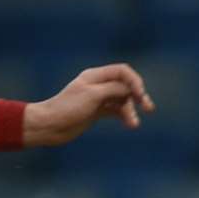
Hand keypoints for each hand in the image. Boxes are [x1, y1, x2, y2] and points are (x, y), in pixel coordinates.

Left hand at [23, 63, 152, 146]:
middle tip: (148, 108)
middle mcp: (98, 85)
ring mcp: (98, 99)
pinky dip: (124, 116)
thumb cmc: (68, 108)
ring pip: (122, 100)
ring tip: (134, 124)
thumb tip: (129, 90)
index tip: (140, 95)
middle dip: (138, 96)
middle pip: (125, 86)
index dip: (135, 81)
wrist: (49, 126)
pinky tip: (130, 124)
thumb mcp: (93, 95)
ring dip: (130, 111)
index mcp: (95, 76)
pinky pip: (116, 111)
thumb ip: (113, 89)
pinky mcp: (96, 112)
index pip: (122, 72)